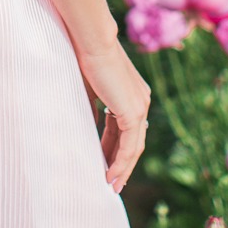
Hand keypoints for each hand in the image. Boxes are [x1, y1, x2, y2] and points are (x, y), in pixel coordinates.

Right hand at [77, 39, 151, 193]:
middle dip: (122, 163)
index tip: (106, 164)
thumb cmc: (86, 59)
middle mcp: (142, 102)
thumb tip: (89, 130)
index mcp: (133, 94)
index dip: (116, 149)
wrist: (92, 42)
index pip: (127, 129)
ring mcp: (139, 107)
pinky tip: (111, 176)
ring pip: (134, 147)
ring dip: (123, 169)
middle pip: (134, 141)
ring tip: (111, 186)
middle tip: (111, 182)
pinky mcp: (132, 113)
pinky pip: (129, 146)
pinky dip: (120, 163)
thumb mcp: (90, 91)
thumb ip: (93, 111)